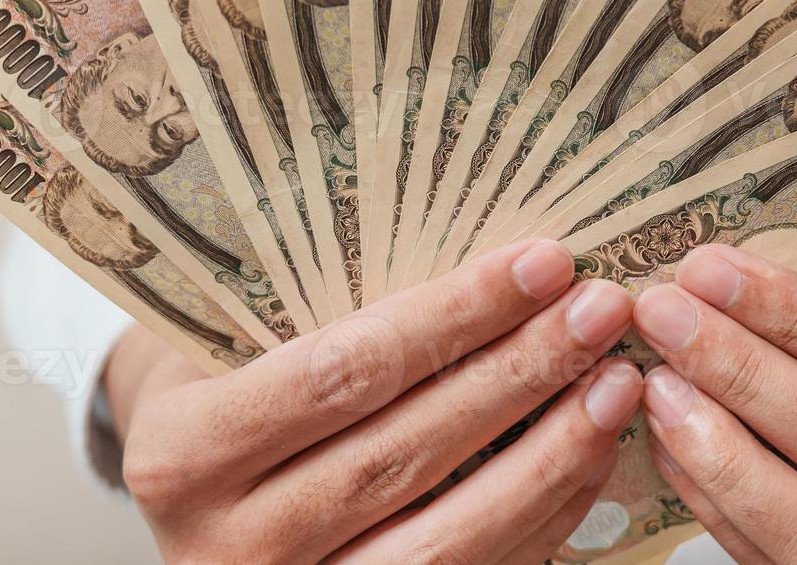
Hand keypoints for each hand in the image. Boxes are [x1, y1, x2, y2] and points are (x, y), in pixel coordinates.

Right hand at [104, 239, 640, 563]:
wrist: (186, 497)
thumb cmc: (221, 389)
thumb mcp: (230, 341)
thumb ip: (322, 310)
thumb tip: (497, 260)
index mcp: (181, 452)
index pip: (342, 374)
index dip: (453, 317)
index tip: (542, 261)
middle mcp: (230, 544)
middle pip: (404, 453)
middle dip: (519, 373)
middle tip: (601, 308)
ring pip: (449, 539)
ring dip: (550, 455)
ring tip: (615, 381)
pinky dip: (543, 515)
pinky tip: (589, 450)